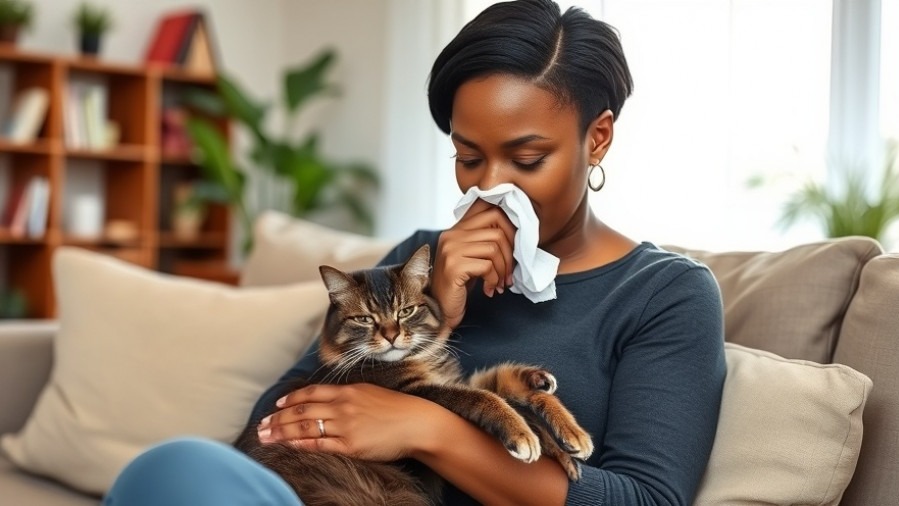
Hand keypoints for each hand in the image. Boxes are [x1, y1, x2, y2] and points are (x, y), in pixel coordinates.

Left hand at [256, 383, 442, 461]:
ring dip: (282, 433)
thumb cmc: (395, 408)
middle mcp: (343, 406)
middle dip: (277, 419)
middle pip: (302, 412)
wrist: (416, 423)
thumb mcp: (369, 392)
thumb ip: (347, 395)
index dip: (290, 399)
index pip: (310, 393)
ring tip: (266, 438)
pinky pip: (320, 445)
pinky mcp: (351, 446)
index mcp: (347, 391)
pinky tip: (289, 446)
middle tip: (261, 426)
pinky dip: (302, 445)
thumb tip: (326, 399)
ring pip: (306, 428)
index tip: (275, 405)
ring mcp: (346, 426)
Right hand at [432, 199, 515, 328]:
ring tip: (501, 283)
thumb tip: (516, 231)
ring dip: (503, 269)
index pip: (489, 210)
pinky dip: (494, 279)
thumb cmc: (459, 285)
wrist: (439, 311)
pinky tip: (490, 289)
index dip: (509, 227)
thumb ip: (485, 240)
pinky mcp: (454, 266)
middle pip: (496, 228)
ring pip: (494, 248)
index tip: (513, 247)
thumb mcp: (471, 257)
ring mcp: (451, 250)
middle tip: (510, 271)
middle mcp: (451, 235)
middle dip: (510, 251)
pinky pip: (487, 266)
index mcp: (455, 229)